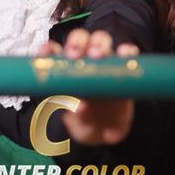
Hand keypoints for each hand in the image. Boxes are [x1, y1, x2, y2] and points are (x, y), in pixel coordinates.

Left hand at [54, 29, 138, 145]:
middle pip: (79, 39)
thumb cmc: (85, 124)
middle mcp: (84, 62)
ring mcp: (104, 63)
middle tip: (75, 55)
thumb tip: (81, 106)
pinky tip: (125, 54)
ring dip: (99, 43)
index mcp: (65, 71)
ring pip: (101, 40)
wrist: (108, 134)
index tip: (46, 53)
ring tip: (99, 55)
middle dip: (76, 42)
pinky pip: (127, 54)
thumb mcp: (77, 124)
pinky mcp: (124, 69)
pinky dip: (127, 50)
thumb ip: (77, 116)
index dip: (48, 49)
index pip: (53, 52)